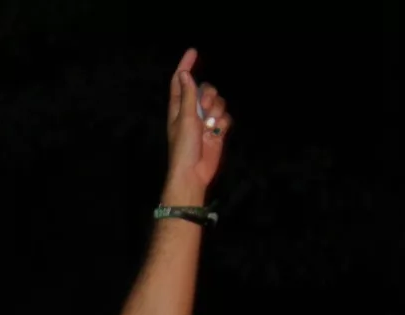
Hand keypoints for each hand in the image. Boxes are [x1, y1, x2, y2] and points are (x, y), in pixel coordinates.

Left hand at [164, 49, 230, 201]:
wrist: (194, 173)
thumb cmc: (183, 148)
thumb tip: (184, 73)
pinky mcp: (217, 130)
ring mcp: (205, 121)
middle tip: (205, 108)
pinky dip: (223, 123)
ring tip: (210, 125)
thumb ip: (188, 95)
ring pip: (218, 102)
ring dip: (217, 111)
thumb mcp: (185, 118)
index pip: (181, 81)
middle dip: (209, 95)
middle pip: (205, 89)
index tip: (193, 51)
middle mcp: (192, 112)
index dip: (186, 66)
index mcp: (178, 108)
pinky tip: (217, 132)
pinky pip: (226, 117)